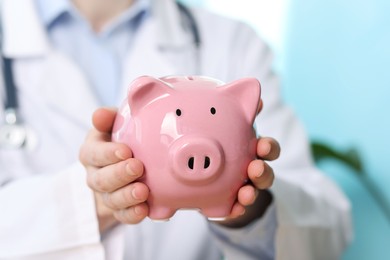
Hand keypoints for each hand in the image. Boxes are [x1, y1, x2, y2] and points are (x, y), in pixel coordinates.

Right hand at [79, 108, 148, 232]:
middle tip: (137, 167)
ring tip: (143, 191)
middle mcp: (96, 176)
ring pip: (112, 199)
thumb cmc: (122, 139)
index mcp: (91, 153)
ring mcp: (107, 195)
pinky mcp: (121, 210)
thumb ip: (108, 118)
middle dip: (119, 174)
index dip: (107, 154)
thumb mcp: (114, 124)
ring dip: (127, 196)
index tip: (125, 150)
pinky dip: (133, 214)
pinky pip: (123, 216)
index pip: (93, 154)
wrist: (126, 163)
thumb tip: (99, 114)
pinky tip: (144, 210)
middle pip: (101, 180)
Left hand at [214, 100, 279, 227]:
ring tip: (246, 193)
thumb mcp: (225, 128)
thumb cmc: (220, 147)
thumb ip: (236, 110)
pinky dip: (237, 209)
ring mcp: (244, 186)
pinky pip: (237, 208)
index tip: (262, 145)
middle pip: (265, 171)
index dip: (268, 148)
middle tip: (255, 167)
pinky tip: (233, 208)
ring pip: (253, 190)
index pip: (267, 148)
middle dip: (263, 171)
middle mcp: (252, 168)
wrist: (211, 178)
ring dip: (252, 191)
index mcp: (251, 150)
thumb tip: (251, 87)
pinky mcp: (234, 203)